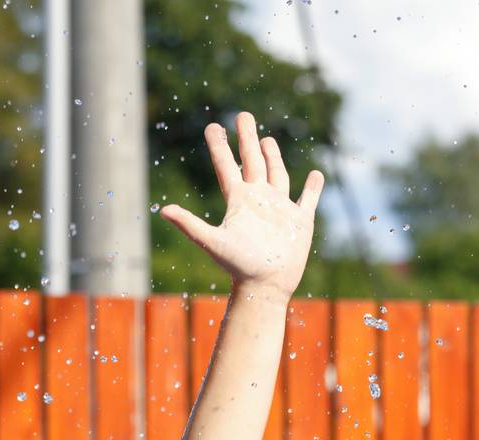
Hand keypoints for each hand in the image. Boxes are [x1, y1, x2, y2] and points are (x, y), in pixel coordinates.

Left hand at [161, 112, 323, 300]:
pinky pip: (308, 199)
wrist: (265, 286)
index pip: (226, 166)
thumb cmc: (239, 266)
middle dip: (247, 138)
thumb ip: (189, 224)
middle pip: (252, 161)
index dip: (219, 147)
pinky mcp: (299, 221)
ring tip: (267, 139)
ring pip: (276, 174)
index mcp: (238, 201)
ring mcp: (279, 209)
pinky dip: (313, 188)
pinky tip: (315, 176)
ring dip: (273, 157)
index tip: (212, 126)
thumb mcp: (212, 242)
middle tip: (242, 115)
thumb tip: (162, 210)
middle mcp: (258, 200)